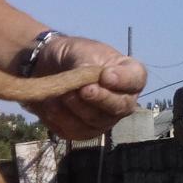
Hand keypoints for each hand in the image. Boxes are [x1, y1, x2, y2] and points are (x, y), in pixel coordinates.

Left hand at [22, 35, 145, 139]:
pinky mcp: (82, 131)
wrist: (47, 67)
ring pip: (96, 122)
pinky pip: (75, 132)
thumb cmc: (71, 55)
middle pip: (120, 107)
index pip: (136, 80)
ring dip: (77, 108)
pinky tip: (50, 105)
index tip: (106, 76)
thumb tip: (89, 82)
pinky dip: (60, 119)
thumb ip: (87, 64)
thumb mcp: (80, 51)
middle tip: (83, 89)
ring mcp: (103, 119)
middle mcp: (121, 100)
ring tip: (61, 93)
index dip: (123, 80)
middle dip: (100, 99)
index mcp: (128, 74)